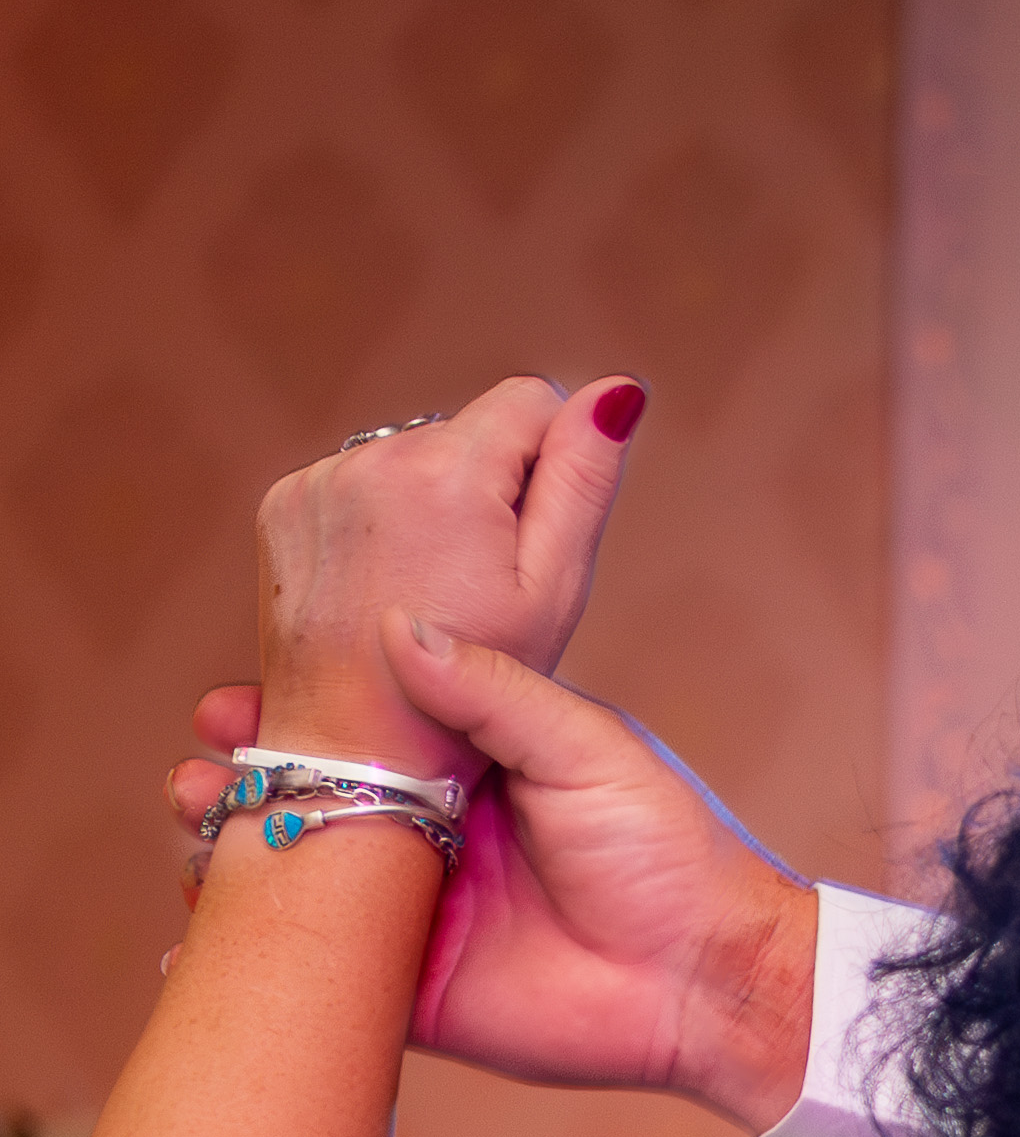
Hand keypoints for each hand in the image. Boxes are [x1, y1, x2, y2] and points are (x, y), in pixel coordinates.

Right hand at [174, 631, 815, 1125]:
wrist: (713, 976)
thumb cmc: (669, 851)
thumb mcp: (586, 747)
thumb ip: (495, 692)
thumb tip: (398, 627)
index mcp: (458, 768)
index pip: (345, 729)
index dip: (277, 716)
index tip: (225, 707)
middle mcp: (420, 835)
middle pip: (295, 802)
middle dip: (230, 787)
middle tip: (201, 779)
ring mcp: (406, 914)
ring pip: (288, 883)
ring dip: (225, 860)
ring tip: (200, 841)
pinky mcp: (406, 994)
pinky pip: (312, 979)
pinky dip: (248, 963)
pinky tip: (189, 945)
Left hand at [239, 377, 636, 779]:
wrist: (356, 746)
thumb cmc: (474, 684)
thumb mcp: (552, 586)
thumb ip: (584, 478)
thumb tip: (616, 391)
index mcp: (448, 472)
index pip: (531, 400)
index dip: (551, 464)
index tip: (527, 537)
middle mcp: (373, 457)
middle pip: (468, 432)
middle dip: (488, 488)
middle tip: (479, 581)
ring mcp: (318, 478)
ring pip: (413, 456)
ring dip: (432, 504)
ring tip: (430, 588)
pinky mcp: (285, 503)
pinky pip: (358, 480)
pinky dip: (381, 520)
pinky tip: (388, 583)